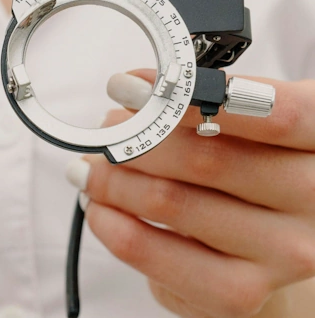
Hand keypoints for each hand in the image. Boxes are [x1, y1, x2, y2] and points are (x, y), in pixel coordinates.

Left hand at [66, 71, 314, 316]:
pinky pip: (157, 255)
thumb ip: (206, 104)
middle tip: (105, 129)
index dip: (188, 93)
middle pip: (208, 158)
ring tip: (90, 168)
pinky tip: (100, 209)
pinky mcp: (242, 291)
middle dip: (137, 138)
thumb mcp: (251, 126)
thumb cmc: (255, 171)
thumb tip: (134, 94)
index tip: (129, 85)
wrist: (274, 245)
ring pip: (173, 202)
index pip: (268, 112)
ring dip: (115, 180)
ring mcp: (286, 251)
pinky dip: (115, 226)